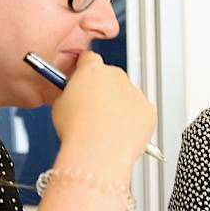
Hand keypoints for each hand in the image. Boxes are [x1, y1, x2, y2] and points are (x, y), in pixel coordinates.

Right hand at [51, 51, 156, 170]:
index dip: (86, 69)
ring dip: (121, 107)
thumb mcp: (60, 105)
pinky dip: (135, 121)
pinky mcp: (149, 110)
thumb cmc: (77, 131)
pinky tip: (121, 133)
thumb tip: (75, 96)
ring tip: (107, 128)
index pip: (90, 59)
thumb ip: (71, 93)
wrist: (98, 152)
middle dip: (105, 91)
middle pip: (112, 78)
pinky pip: (142, 113)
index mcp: (92, 70)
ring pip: (128, 96)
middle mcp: (116, 76)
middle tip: (95, 111)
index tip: (85, 79)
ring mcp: (135, 93)